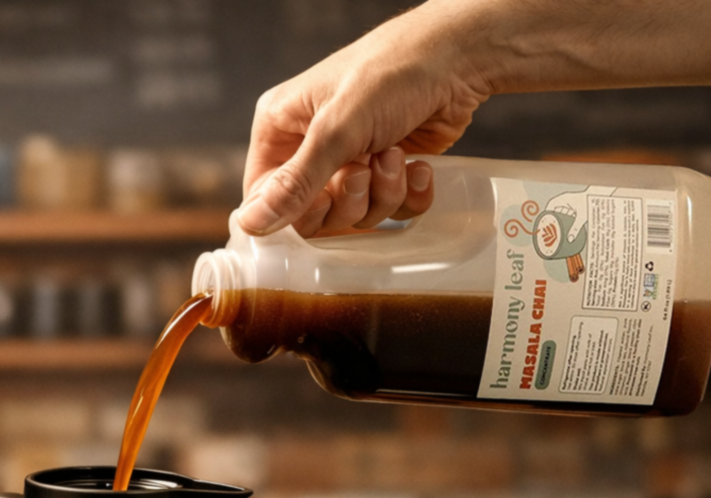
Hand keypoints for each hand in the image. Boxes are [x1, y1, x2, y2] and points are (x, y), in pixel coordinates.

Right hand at [238, 3, 491, 236]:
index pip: (264, 197)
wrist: (460, 60)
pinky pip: (390, 211)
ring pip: (354, 215)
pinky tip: (417, 167)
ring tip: (395, 155)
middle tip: (364, 170)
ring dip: (383, 194)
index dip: (293, 212)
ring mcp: (351, 161)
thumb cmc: (391, 75)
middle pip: (312, 214)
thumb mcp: (337, 130)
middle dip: (347, 199)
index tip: (321, 202)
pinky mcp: (387, 172)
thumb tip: (251, 224)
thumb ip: (296, 183)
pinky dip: (408, 195)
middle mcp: (310, 147)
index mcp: (281, 129)